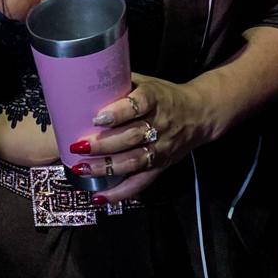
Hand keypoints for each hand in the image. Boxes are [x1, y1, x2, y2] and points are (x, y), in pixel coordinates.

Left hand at [71, 74, 214, 202]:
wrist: (199, 114)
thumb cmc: (164, 96)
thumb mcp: (147, 82)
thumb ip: (120, 82)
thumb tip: (85, 81)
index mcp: (155, 99)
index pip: (138, 105)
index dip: (118, 113)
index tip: (97, 117)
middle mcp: (159, 125)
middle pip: (131, 137)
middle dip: (103, 144)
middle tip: (78, 146)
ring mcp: (160, 149)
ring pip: (133, 161)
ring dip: (105, 168)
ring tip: (81, 168)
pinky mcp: (160, 166)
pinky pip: (140, 183)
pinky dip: (119, 192)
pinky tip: (99, 196)